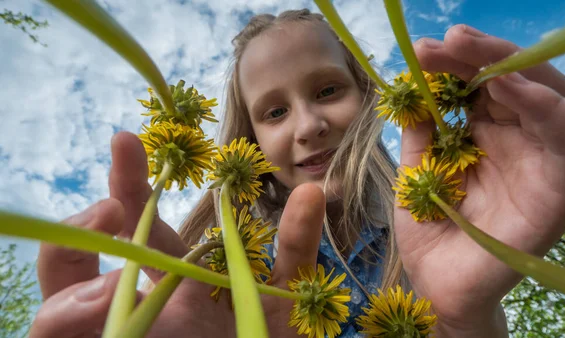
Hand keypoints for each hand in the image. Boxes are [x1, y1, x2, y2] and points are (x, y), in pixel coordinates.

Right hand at [32, 132, 325, 337]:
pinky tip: (105, 305)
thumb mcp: (284, 297)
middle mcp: (135, 306)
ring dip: (71, 276)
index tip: (127, 141)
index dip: (129, 183)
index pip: (139, 227)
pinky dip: (64, 315)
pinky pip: (49, 337)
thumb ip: (294, 246)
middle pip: (83, 258)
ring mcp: (113, 333)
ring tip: (113, 285)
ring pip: (52, 302)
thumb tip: (313, 188)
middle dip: (85, 221)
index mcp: (175, 281)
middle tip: (113, 206)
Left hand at [395, 24, 564, 335]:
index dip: (461, 60)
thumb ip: (421, 129)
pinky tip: (507, 88)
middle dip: (484, 54)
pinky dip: (546, 107)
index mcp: (487, 135)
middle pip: (521, 81)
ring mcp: (542, 163)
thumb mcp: (416, 169)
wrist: (438, 285)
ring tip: (473, 53)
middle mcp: (520, 142)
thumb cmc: (430, 229)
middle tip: (448, 40)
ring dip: (515, 68)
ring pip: (554, 97)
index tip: (427, 48)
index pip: (486, 83)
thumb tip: (414, 82)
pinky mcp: (559, 190)